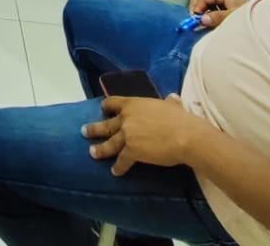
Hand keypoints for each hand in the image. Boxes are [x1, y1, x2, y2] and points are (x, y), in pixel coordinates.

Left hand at [83, 95, 199, 175]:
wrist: (185, 136)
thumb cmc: (180, 119)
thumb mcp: (172, 106)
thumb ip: (169, 102)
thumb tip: (173, 98)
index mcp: (133, 104)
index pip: (113, 103)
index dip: (106, 107)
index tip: (102, 110)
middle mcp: (126, 118)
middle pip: (106, 124)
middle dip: (93, 129)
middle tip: (84, 131)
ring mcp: (126, 135)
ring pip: (109, 144)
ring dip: (100, 149)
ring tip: (92, 152)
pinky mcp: (131, 151)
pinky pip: (122, 161)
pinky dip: (118, 167)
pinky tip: (115, 172)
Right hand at [189, 0, 248, 28]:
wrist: (267, 20)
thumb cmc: (249, 16)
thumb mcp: (232, 17)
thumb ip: (217, 17)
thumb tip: (202, 19)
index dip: (197, 7)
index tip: (195, 20)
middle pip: (204, 0)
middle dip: (198, 10)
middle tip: (196, 22)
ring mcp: (226, 3)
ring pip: (209, 6)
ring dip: (204, 15)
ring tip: (203, 25)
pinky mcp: (229, 10)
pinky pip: (214, 11)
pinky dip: (210, 17)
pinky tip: (211, 25)